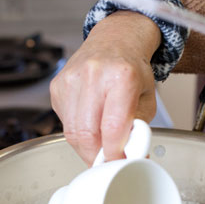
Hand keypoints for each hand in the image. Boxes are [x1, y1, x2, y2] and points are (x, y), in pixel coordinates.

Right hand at [49, 11, 160, 164]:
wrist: (115, 41)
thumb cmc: (132, 71)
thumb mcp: (147, 100)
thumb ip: (138, 130)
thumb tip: (129, 156)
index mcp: (122, 76)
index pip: (112, 127)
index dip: (114, 153)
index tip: (119, 162)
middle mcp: (93, 75)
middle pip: (87, 133)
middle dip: (97, 156)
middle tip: (107, 161)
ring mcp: (71, 79)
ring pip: (72, 132)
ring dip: (86, 148)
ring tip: (99, 147)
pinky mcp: (57, 86)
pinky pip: (64, 122)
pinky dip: (77, 132)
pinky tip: (89, 124)